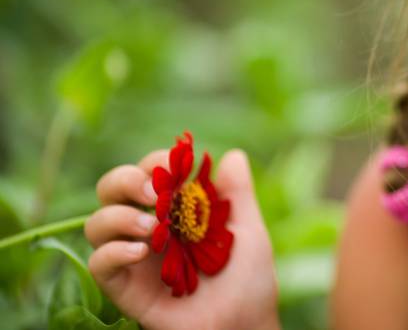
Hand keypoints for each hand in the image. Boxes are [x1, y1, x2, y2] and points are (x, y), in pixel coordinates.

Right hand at [85, 149, 280, 329]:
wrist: (245, 323)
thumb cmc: (249, 278)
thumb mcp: (248, 230)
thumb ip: (237, 194)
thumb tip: (233, 154)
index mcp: (176, 208)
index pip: (149, 171)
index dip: (156, 160)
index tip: (177, 164)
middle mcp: (149, 227)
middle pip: (111, 189)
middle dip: (125, 180)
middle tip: (154, 191)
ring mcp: (135, 257)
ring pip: (97, 223)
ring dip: (118, 216)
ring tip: (152, 227)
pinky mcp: (126, 287)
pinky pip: (99, 263)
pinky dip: (112, 251)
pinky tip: (141, 252)